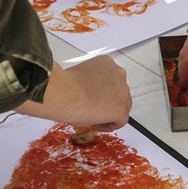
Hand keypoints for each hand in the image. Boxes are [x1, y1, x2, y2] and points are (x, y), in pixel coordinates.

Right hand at [16, 58, 130, 130]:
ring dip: (108, 113)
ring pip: (121, 106)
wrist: (64, 93)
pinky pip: (120, 121)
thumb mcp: (78, 76)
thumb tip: (85, 93)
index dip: (101, 91)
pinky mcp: (122, 108)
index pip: (110, 79)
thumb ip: (89, 82)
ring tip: (92, 118)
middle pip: (118, 92)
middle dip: (107, 101)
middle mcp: (118, 73)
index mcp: (107, 62)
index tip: (91, 98)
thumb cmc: (65, 85)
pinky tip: (94, 125)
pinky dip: (108, 125)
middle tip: (92, 109)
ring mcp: (123, 91)